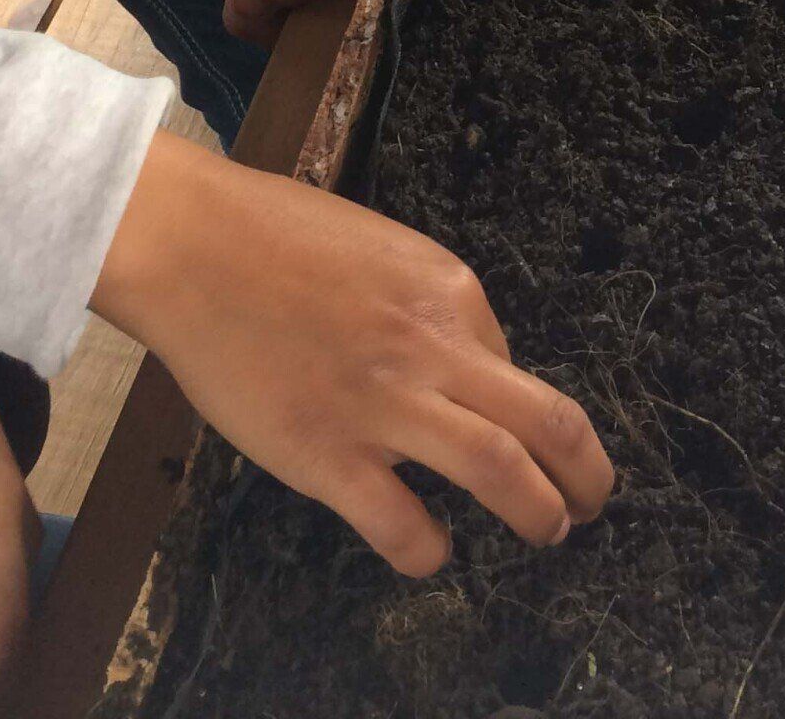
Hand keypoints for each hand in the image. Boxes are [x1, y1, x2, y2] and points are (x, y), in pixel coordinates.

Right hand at [93, 132, 612, 573]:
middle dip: (586, 473)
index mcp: (448, 290)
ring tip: (550, 531)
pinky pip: (402, 523)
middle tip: (592, 503)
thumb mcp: (380, 244)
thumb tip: (458, 357)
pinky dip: (429, 550)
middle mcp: (433, 347)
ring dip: (540, 511)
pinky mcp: (327, 454)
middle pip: (548, 421)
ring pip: (499, 471)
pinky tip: (432, 551)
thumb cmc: (272, 232)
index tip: (499, 420)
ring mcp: (383, 405)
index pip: (510, 360)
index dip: (512, 401)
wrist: (193, 243)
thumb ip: (424, 303)